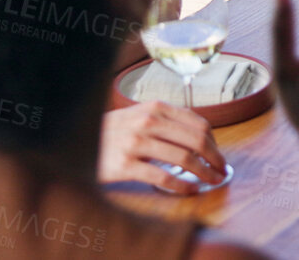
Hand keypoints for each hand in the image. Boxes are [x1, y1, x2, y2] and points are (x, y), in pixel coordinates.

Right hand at [98, 100, 227, 193]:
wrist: (76, 142)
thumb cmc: (112, 132)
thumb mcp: (139, 115)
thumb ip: (166, 121)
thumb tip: (201, 137)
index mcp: (155, 108)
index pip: (198, 124)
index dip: (215, 142)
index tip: (220, 155)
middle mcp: (147, 122)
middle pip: (196, 141)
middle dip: (215, 158)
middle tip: (221, 171)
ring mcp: (136, 143)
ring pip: (184, 159)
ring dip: (204, 173)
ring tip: (211, 181)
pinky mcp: (126, 165)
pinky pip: (163, 177)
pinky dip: (182, 185)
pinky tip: (190, 189)